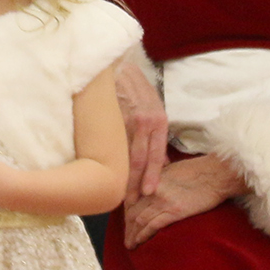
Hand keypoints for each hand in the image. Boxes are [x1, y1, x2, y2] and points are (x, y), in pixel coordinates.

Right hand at [112, 60, 168, 202]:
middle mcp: (148, 121)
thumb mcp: (150, 106)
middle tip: (134, 203)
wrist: (113, 65)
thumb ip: (155, 134)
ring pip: (127, 154)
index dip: (153, 175)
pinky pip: (113, 144)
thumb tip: (163, 161)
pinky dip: (111, 160)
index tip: (149, 193)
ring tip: (121, 195)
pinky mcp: (113, 117)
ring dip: (124, 177)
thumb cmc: (131, 86)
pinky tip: (107, 173)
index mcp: (159, 120)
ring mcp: (129, 119)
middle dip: (138, 183)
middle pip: (143, 159)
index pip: (157, 154)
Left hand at [122, 153, 243, 249]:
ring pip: (139, 220)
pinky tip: (139, 241)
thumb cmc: (199, 170)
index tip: (127, 223)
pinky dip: (144, 235)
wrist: (217, 174)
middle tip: (126, 239)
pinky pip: (153, 225)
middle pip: (133, 211)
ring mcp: (162, 200)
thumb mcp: (172, 169)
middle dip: (128, 227)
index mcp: (151, 177)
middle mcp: (152, 188)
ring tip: (130, 244)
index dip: (127, 212)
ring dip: (133, 234)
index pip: (131, 198)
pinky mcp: (174, 211)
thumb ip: (158, 179)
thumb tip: (150, 191)